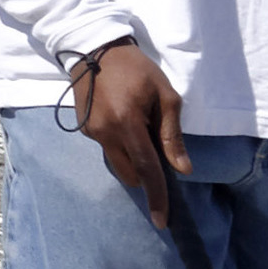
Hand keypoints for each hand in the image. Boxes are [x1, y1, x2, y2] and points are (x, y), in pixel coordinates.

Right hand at [69, 39, 191, 206]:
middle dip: (145, 173)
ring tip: (140, 127)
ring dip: (132, 157)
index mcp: (128, 124)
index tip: (164, 220)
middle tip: (157, 148)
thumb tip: (182, 169)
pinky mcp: (85, 129)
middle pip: (130, 174)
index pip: (147, 170)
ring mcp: (92, 133)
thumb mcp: (164, 95)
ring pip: (118, 162)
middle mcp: (106, 134)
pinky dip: (120, 144)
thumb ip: (172, 135)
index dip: (157, 196)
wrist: (95, 47)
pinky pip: (108, 148)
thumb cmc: (137, 69)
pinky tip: (124, 119)